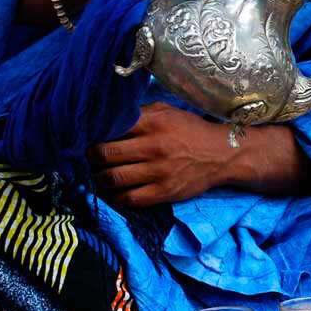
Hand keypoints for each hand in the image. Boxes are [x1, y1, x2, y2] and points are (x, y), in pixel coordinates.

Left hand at [88, 103, 229, 207]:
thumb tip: (110, 121)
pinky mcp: (164, 192)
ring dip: (100, 178)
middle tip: (88, 159)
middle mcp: (153, 147)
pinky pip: (131, 198)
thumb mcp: (168, 111)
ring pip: (114, 178)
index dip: (95, 134)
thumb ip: (141, 114)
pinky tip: (116, 192)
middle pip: (106, 155)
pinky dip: (117, 197)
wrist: (222, 155)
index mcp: (153, 123)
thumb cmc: (191, 130)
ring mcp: (159, 172)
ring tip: (98, 175)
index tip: (89, 138)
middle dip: (92, 158)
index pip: (111, 129)